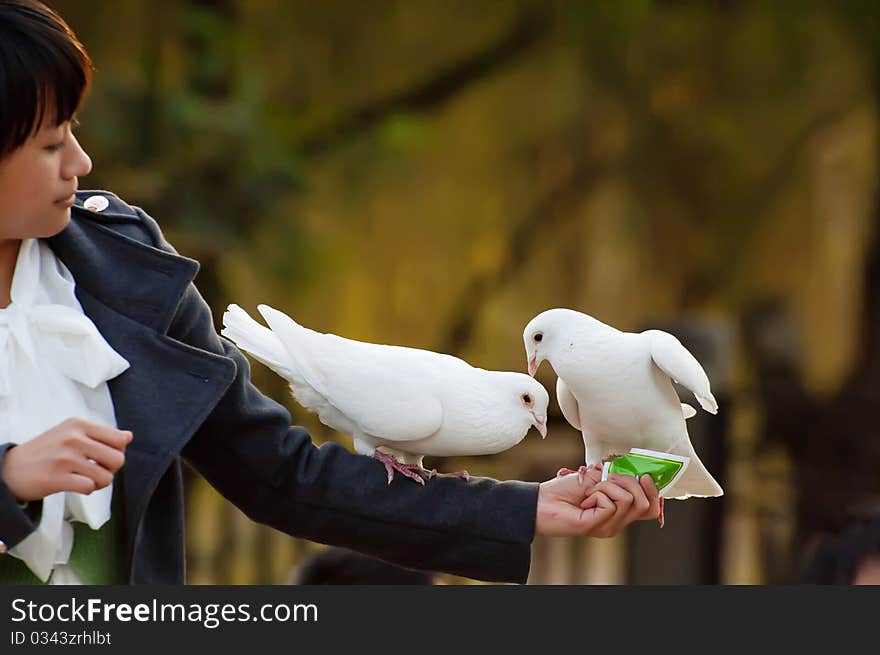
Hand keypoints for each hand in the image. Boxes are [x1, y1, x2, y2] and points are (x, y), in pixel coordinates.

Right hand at [1, 418, 131, 501]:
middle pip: (118, 459)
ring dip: (99, 482)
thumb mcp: (71, 433)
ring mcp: (65, 458)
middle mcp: (73, 438)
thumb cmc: (46, 451)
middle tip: (96, 471)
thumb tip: (128, 436)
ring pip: (106, 476)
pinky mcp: (57, 478)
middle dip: (111, 469)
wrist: (10, 469)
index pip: (120, 439)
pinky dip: (87, 490)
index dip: (117, 452)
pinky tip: (75, 485)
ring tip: (86, 479)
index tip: (104, 457)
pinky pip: (90, 488)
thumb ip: (100, 434)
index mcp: (79, 424)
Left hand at [535, 465, 659, 537]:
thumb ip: (617, 477)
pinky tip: (583, 500)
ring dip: (607, 486)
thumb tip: (636, 471)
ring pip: (628, 500)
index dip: (655, 493)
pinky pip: (611, 503)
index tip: (645, 475)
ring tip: (590, 491)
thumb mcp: (596, 477)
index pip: (650, 509)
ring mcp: (609, 526)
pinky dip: (597, 494)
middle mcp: (617, 522)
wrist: (543, 501)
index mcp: (619, 511)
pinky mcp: (599, 526)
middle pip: (646, 506)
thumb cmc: (565, 490)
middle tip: (608, 478)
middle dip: (631, 483)